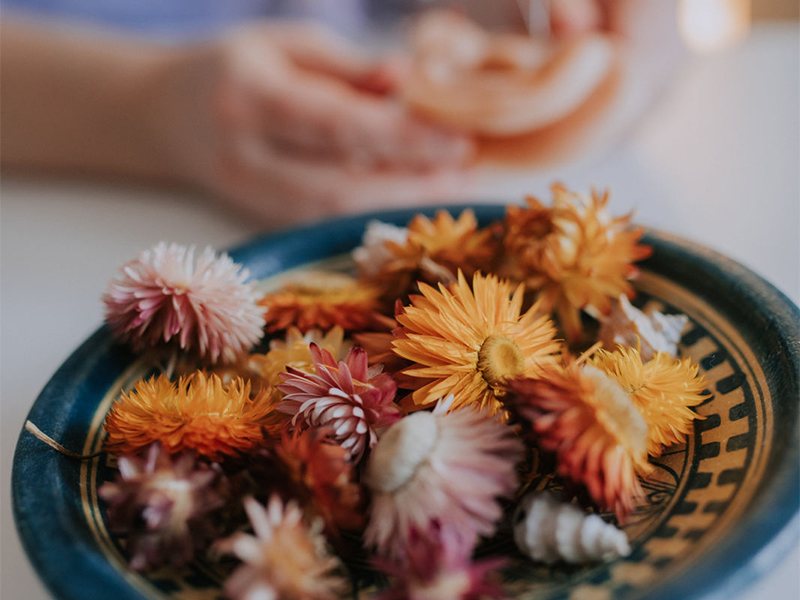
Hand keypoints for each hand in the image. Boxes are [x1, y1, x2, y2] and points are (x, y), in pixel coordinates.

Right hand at [152, 23, 474, 223]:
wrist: (166, 115)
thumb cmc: (235, 66)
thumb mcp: (287, 45)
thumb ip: (347, 68)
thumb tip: (410, 83)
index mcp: (249, 96)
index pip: (336, 124)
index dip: (402, 137)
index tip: (459, 139)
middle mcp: (245, 154)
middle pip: (340, 182)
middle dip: (412, 182)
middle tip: (469, 172)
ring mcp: (248, 194)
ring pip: (335, 212)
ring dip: (398, 205)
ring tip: (451, 189)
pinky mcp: (260, 216)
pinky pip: (325, 222)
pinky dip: (373, 214)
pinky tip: (410, 201)